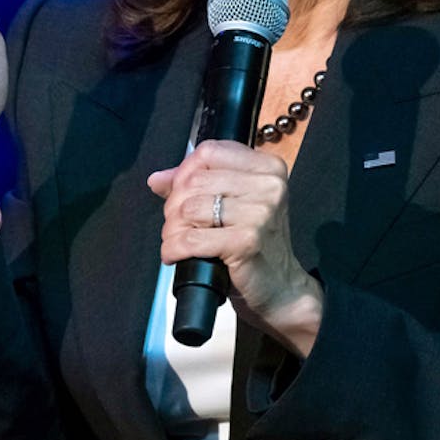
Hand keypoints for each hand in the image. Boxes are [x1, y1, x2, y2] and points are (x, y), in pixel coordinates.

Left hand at [148, 141, 323, 356]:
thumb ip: (197, 186)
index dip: (184, 171)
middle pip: (195, 181)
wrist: (281, 288)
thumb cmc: (256, 245)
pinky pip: (191, 239)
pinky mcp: (246, 241)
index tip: (178, 192)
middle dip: (174, 206)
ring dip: (173, 230)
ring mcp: (260, 212)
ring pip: (189, 208)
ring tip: (178, 241)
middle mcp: (268, 185)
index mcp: (268, 168)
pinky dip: (174, 249)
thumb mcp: (233, 205)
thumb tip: (158, 178)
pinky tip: (176, 255)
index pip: (210, 152)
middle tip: (176, 226)